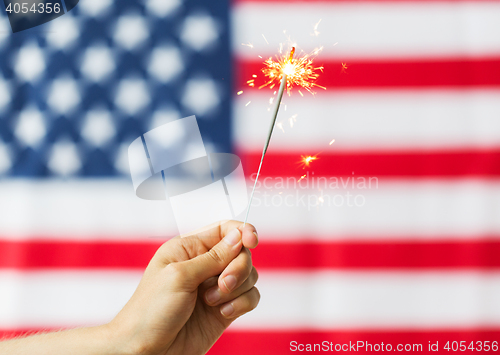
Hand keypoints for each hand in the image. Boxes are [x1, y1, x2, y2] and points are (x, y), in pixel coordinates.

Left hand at [109, 220, 259, 354]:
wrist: (147, 351)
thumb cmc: (150, 311)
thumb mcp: (179, 276)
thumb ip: (213, 256)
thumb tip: (238, 236)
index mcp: (189, 248)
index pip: (224, 229)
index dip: (242, 231)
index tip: (251, 241)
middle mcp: (204, 265)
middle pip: (241, 253)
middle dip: (238, 268)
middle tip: (222, 284)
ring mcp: (216, 287)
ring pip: (249, 275)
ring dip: (236, 288)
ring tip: (211, 301)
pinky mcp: (225, 308)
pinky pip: (250, 297)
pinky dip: (242, 304)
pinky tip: (223, 313)